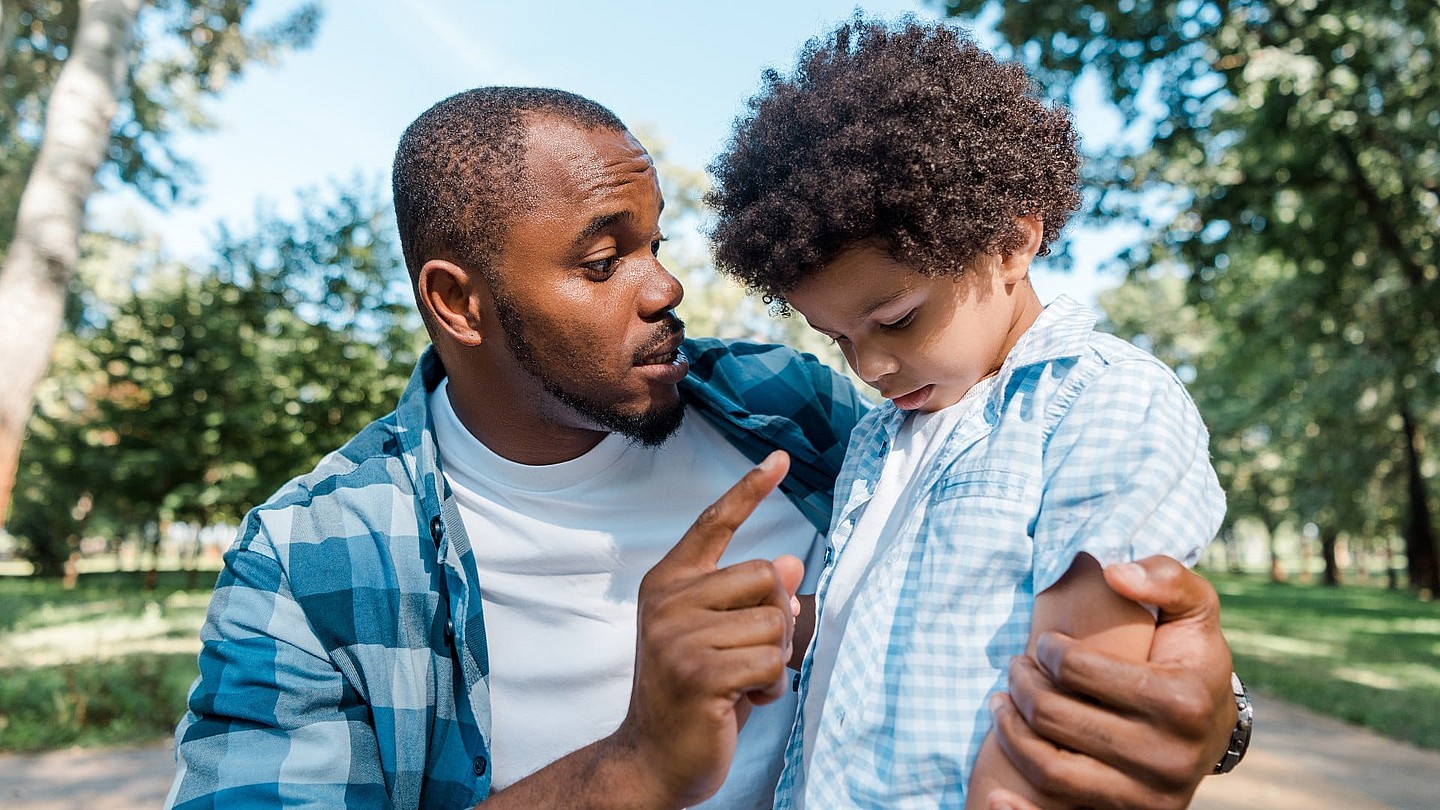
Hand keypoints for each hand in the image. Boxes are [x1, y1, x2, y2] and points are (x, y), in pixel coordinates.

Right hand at [614, 450, 804, 807]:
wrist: (654, 758)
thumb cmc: (694, 693)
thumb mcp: (721, 635)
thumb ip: (748, 597)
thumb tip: (791, 563)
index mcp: (669, 581)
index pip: (715, 523)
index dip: (749, 489)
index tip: (780, 458)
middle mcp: (668, 600)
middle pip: (766, 575)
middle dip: (777, 619)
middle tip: (750, 655)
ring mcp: (678, 636)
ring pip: (774, 624)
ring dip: (774, 660)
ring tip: (741, 683)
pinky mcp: (697, 672)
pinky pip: (769, 663)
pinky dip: (770, 688)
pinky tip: (741, 702)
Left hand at [988, 556, 1235, 809]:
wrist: (1212, 725)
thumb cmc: (1190, 656)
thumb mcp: (1193, 608)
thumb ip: (1165, 577)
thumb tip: (1115, 573)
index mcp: (1181, 701)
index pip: (1080, 671)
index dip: (1049, 651)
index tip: (1043, 643)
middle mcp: (1168, 757)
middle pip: (1057, 717)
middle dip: (1022, 685)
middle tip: (1014, 667)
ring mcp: (1148, 795)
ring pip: (1050, 766)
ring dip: (1010, 731)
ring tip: (998, 703)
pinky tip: (991, 794)